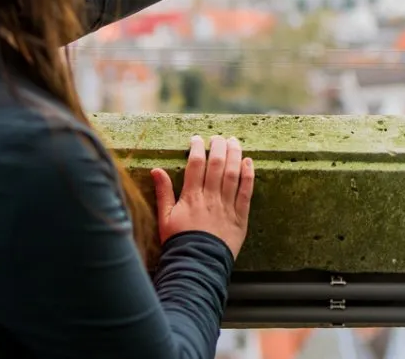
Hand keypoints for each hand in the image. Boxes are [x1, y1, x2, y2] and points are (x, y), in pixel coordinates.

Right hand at [151, 135, 254, 259]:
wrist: (197, 265)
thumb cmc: (178, 243)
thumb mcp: (165, 218)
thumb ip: (163, 192)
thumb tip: (156, 170)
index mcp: (191, 197)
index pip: (195, 164)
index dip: (196, 148)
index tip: (196, 139)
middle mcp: (210, 198)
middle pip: (217, 164)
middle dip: (218, 146)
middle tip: (218, 138)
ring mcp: (227, 206)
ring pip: (233, 174)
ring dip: (234, 154)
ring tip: (234, 142)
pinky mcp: (240, 217)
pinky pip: (246, 192)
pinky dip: (248, 175)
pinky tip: (249, 162)